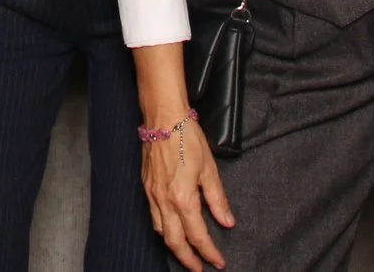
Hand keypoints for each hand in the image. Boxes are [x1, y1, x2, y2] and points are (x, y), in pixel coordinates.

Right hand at [142, 116, 230, 270]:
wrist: (163, 117)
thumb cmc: (186, 137)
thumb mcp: (209, 169)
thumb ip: (218, 199)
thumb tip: (227, 221)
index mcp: (183, 198)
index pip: (198, 236)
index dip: (209, 253)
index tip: (218, 262)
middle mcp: (164, 200)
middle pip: (175, 242)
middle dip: (188, 260)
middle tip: (199, 269)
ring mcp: (152, 194)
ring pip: (160, 231)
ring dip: (173, 246)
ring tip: (186, 253)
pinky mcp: (146, 186)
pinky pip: (153, 216)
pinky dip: (162, 229)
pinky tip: (170, 228)